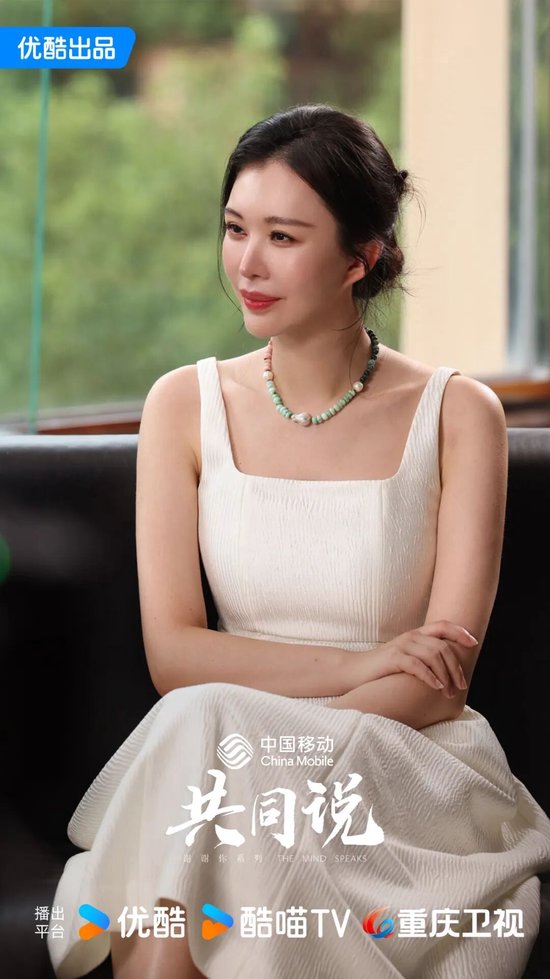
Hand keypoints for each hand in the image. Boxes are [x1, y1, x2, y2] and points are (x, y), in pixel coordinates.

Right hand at [347, 621, 477, 698]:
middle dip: (456, 667)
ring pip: (434, 656)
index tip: (474, 643)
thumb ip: (423, 658)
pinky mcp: (393, 658)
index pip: (443, 625)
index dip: (460, 632)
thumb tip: (448, 669)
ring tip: (449, 692)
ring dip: (446, 675)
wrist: (355, 671)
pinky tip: (437, 687)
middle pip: (443, 646)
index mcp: (415, 634)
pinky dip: (430, 677)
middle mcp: (410, 636)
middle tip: (462, 686)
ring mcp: (401, 646)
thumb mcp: (405, 659)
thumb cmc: (382, 669)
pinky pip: (418, 665)